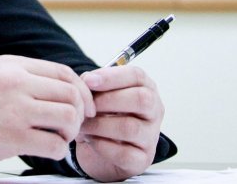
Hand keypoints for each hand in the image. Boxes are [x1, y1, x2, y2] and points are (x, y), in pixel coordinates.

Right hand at [0, 55, 93, 169]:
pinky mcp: (11, 136)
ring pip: (68, 118)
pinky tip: (46, 150)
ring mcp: (14, 109)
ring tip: (58, 138)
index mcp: (12, 66)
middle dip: (80, 113)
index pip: (63, 73)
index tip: (83, 106)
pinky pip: (54, 144)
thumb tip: (60, 89)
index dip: (81, 91)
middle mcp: (15, 83)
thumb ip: (22, 78)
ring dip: (69, 132)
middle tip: (73, 127)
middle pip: (71, 94)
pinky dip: (57, 150)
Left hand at [73, 66, 163, 181]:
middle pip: (141, 99)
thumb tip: (86, 82)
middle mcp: (154, 111)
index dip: (111, 76)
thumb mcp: (98, 96)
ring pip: (130, 127)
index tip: (88, 81)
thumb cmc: (101, 116)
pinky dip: (102, 146)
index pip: (137, 76)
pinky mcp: (142, 160)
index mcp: (145, 88)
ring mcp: (150, 137)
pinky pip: (125, 153)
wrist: (100, 150)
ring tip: (83, 125)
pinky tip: (90, 140)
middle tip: (87, 106)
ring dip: (100, 125)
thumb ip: (93, 86)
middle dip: (108, 100)